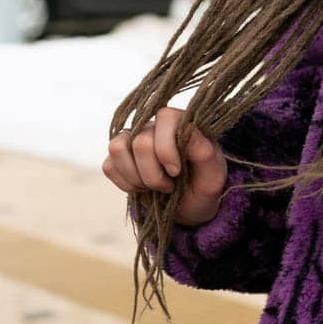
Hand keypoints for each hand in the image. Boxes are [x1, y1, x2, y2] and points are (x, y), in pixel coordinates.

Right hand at [104, 106, 227, 226]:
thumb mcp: (213, 174)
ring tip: (154, 186)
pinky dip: (125, 184)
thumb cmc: (204, 185)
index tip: (176, 172)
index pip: (165, 118)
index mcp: (182, 122)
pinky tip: (143, 188)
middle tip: (169, 185)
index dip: (166, 150)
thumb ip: (203, 150)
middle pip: (140, 142)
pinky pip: (109, 165)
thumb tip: (186, 129)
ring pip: (118, 148)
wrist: (190, 205)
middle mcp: (156, 125)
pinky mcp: (119, 156)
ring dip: (136, 177)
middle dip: (153, 174)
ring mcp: (134, 138)